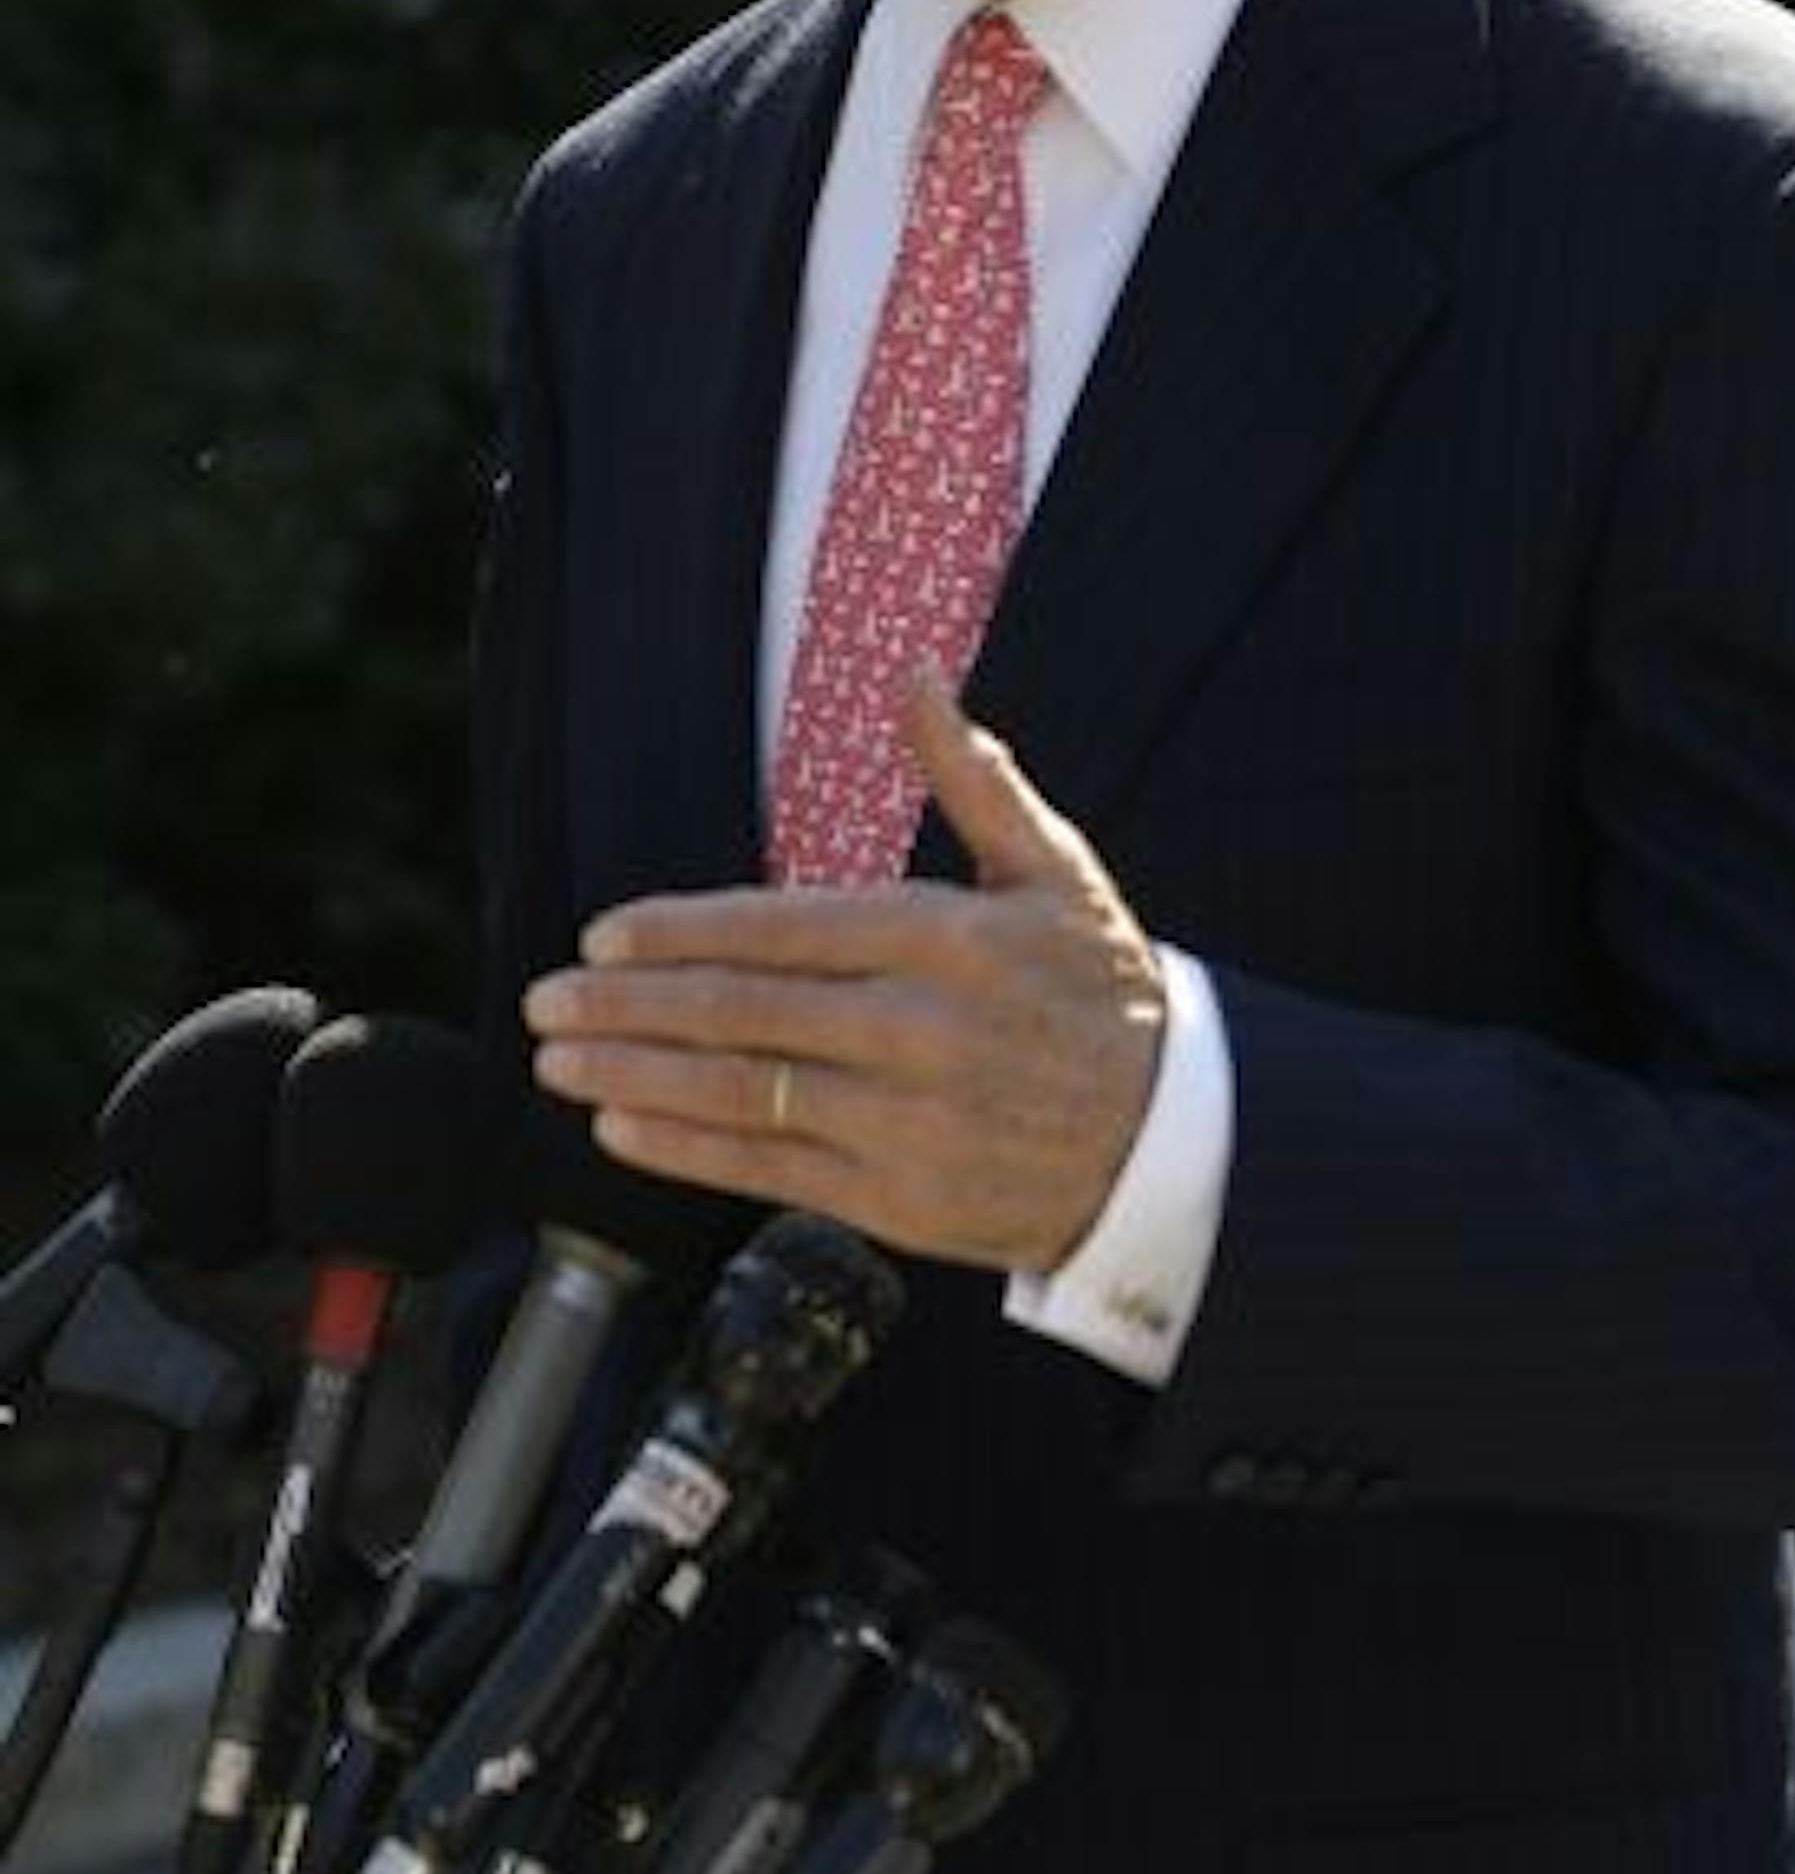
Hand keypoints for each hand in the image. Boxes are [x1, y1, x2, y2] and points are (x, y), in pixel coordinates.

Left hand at [523, 677, 1167, 1274]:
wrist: (1171, 1142)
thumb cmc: (1101, 992)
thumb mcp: (1053, 870)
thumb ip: (972, 775)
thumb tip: (917, 676)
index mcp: (947, 936)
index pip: (781, 928)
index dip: (680, 933)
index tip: (604, 937)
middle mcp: (917, 1028)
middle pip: (742, 1012)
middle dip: (628, 1006)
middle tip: (545, 1001)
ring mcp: (905, 1120)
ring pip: (741, 1092)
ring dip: (634, 1077)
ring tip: (559, 1062)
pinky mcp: (900, 1197)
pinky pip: (769, 1169)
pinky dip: (685, 1150)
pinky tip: (621, 1129)